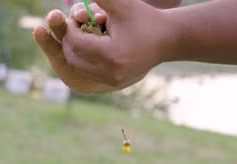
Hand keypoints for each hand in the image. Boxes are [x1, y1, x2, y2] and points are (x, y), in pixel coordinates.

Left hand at [35, 0, 173, 92]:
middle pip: (73, 59)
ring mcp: (112, 81)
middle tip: (70, 29)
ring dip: (73, 53)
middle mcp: (110, 72)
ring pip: (78, 69)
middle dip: (67, 43)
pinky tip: (86, 48)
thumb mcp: (121, 4)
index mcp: (111, 54)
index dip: (69, 31)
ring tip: (77, 37)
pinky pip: (88, 74)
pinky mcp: (114, 84)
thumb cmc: (145, 17)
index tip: (71, 20)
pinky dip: (83, 61)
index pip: (76, 44)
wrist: (168, 39)